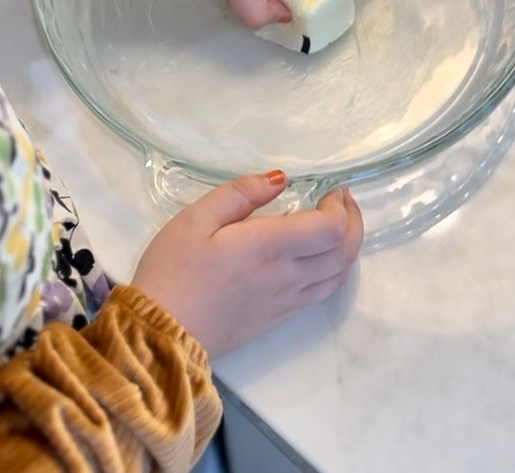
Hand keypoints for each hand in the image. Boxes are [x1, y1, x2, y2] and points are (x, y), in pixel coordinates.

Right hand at [131, 171, 362, 358]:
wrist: (160, 336)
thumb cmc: (173, 270)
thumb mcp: (195, 218)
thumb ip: (240, 194)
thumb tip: (279, 178)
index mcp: (268, 248)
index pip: (330, 230)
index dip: (341, 208)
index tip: (332, 189)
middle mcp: (286, 277)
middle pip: (344, 255)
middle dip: (354, 224)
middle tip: (343, 201)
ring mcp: (284, 302)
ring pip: (337, 278)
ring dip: (348, 249)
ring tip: (337, 226)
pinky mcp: (277, 318)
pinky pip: (320, 294)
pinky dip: (332, 271)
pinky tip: (317, 256)